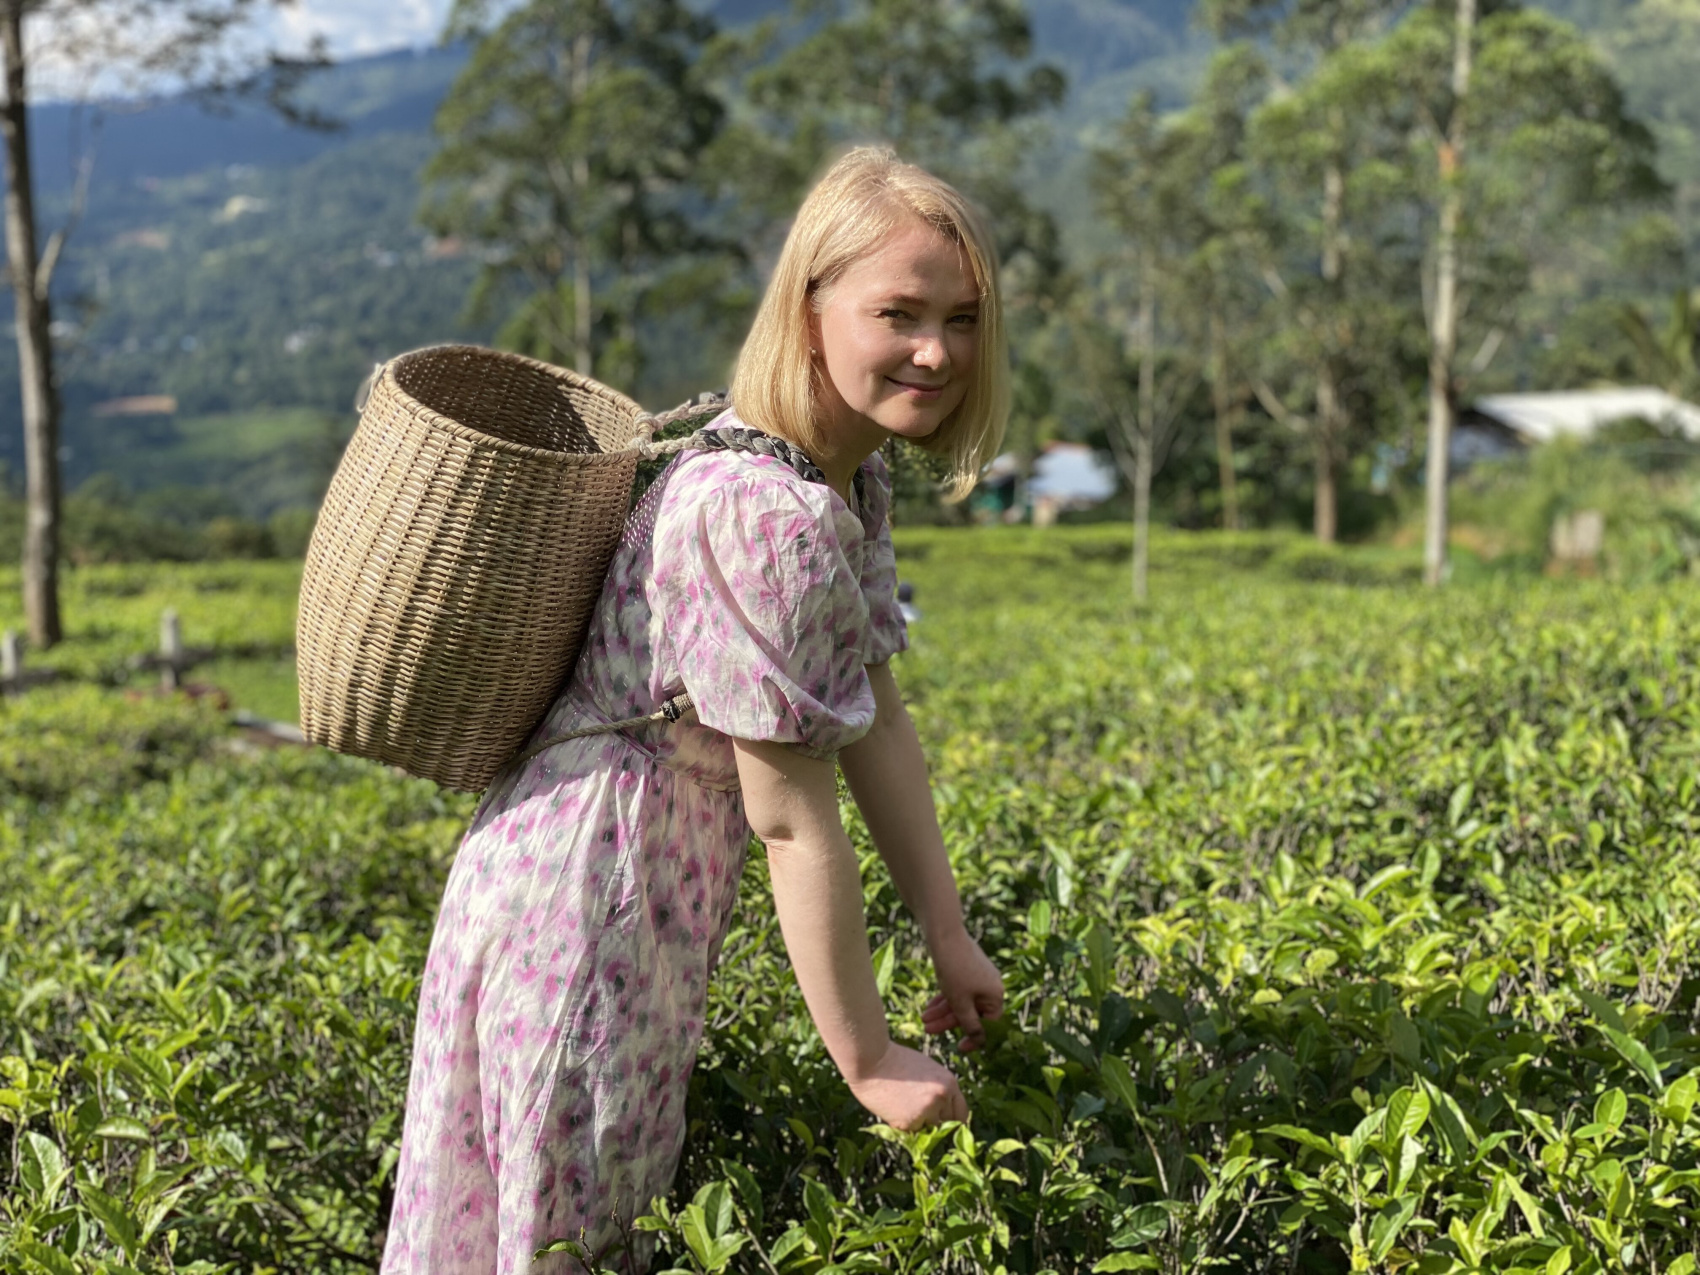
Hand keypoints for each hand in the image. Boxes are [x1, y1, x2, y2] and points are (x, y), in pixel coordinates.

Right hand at [845, 1040, 967, 1130]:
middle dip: (934, 1121)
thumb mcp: (927, 1070)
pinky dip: (904, 1125)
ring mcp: (927, 1110)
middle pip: (947, 1124)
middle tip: (916, 1111)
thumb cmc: (895, 1061)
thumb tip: (944, 1112)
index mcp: (949, 1083)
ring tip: (902, 1104)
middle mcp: (942, 1097)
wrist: (871, 1060)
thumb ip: (939, 1089)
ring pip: (928, 1129)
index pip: (962, 1113)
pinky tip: (893, 1108)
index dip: (951, 1119)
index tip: (942, 1121)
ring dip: (918, 1123)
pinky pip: (912, 1132)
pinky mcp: (910, 1122)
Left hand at [922, 927, 1003, 1053]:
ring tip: (923, 1018)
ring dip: (942, 1011)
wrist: (944, 934)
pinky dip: (945, 998)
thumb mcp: (960, 1002)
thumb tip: (980, 1040)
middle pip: (971, 1012)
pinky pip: (957, 990)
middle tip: (928, 1029)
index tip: (959, 1048)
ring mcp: (979, 976)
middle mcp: (991, 985)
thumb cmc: (954, 970)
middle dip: (948, 1022)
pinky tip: (929, 1006)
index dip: (973, 1038)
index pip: (988, 1024)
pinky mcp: (967, 968)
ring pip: (961, 1000)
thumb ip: (970, 1024)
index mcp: (996, 995)